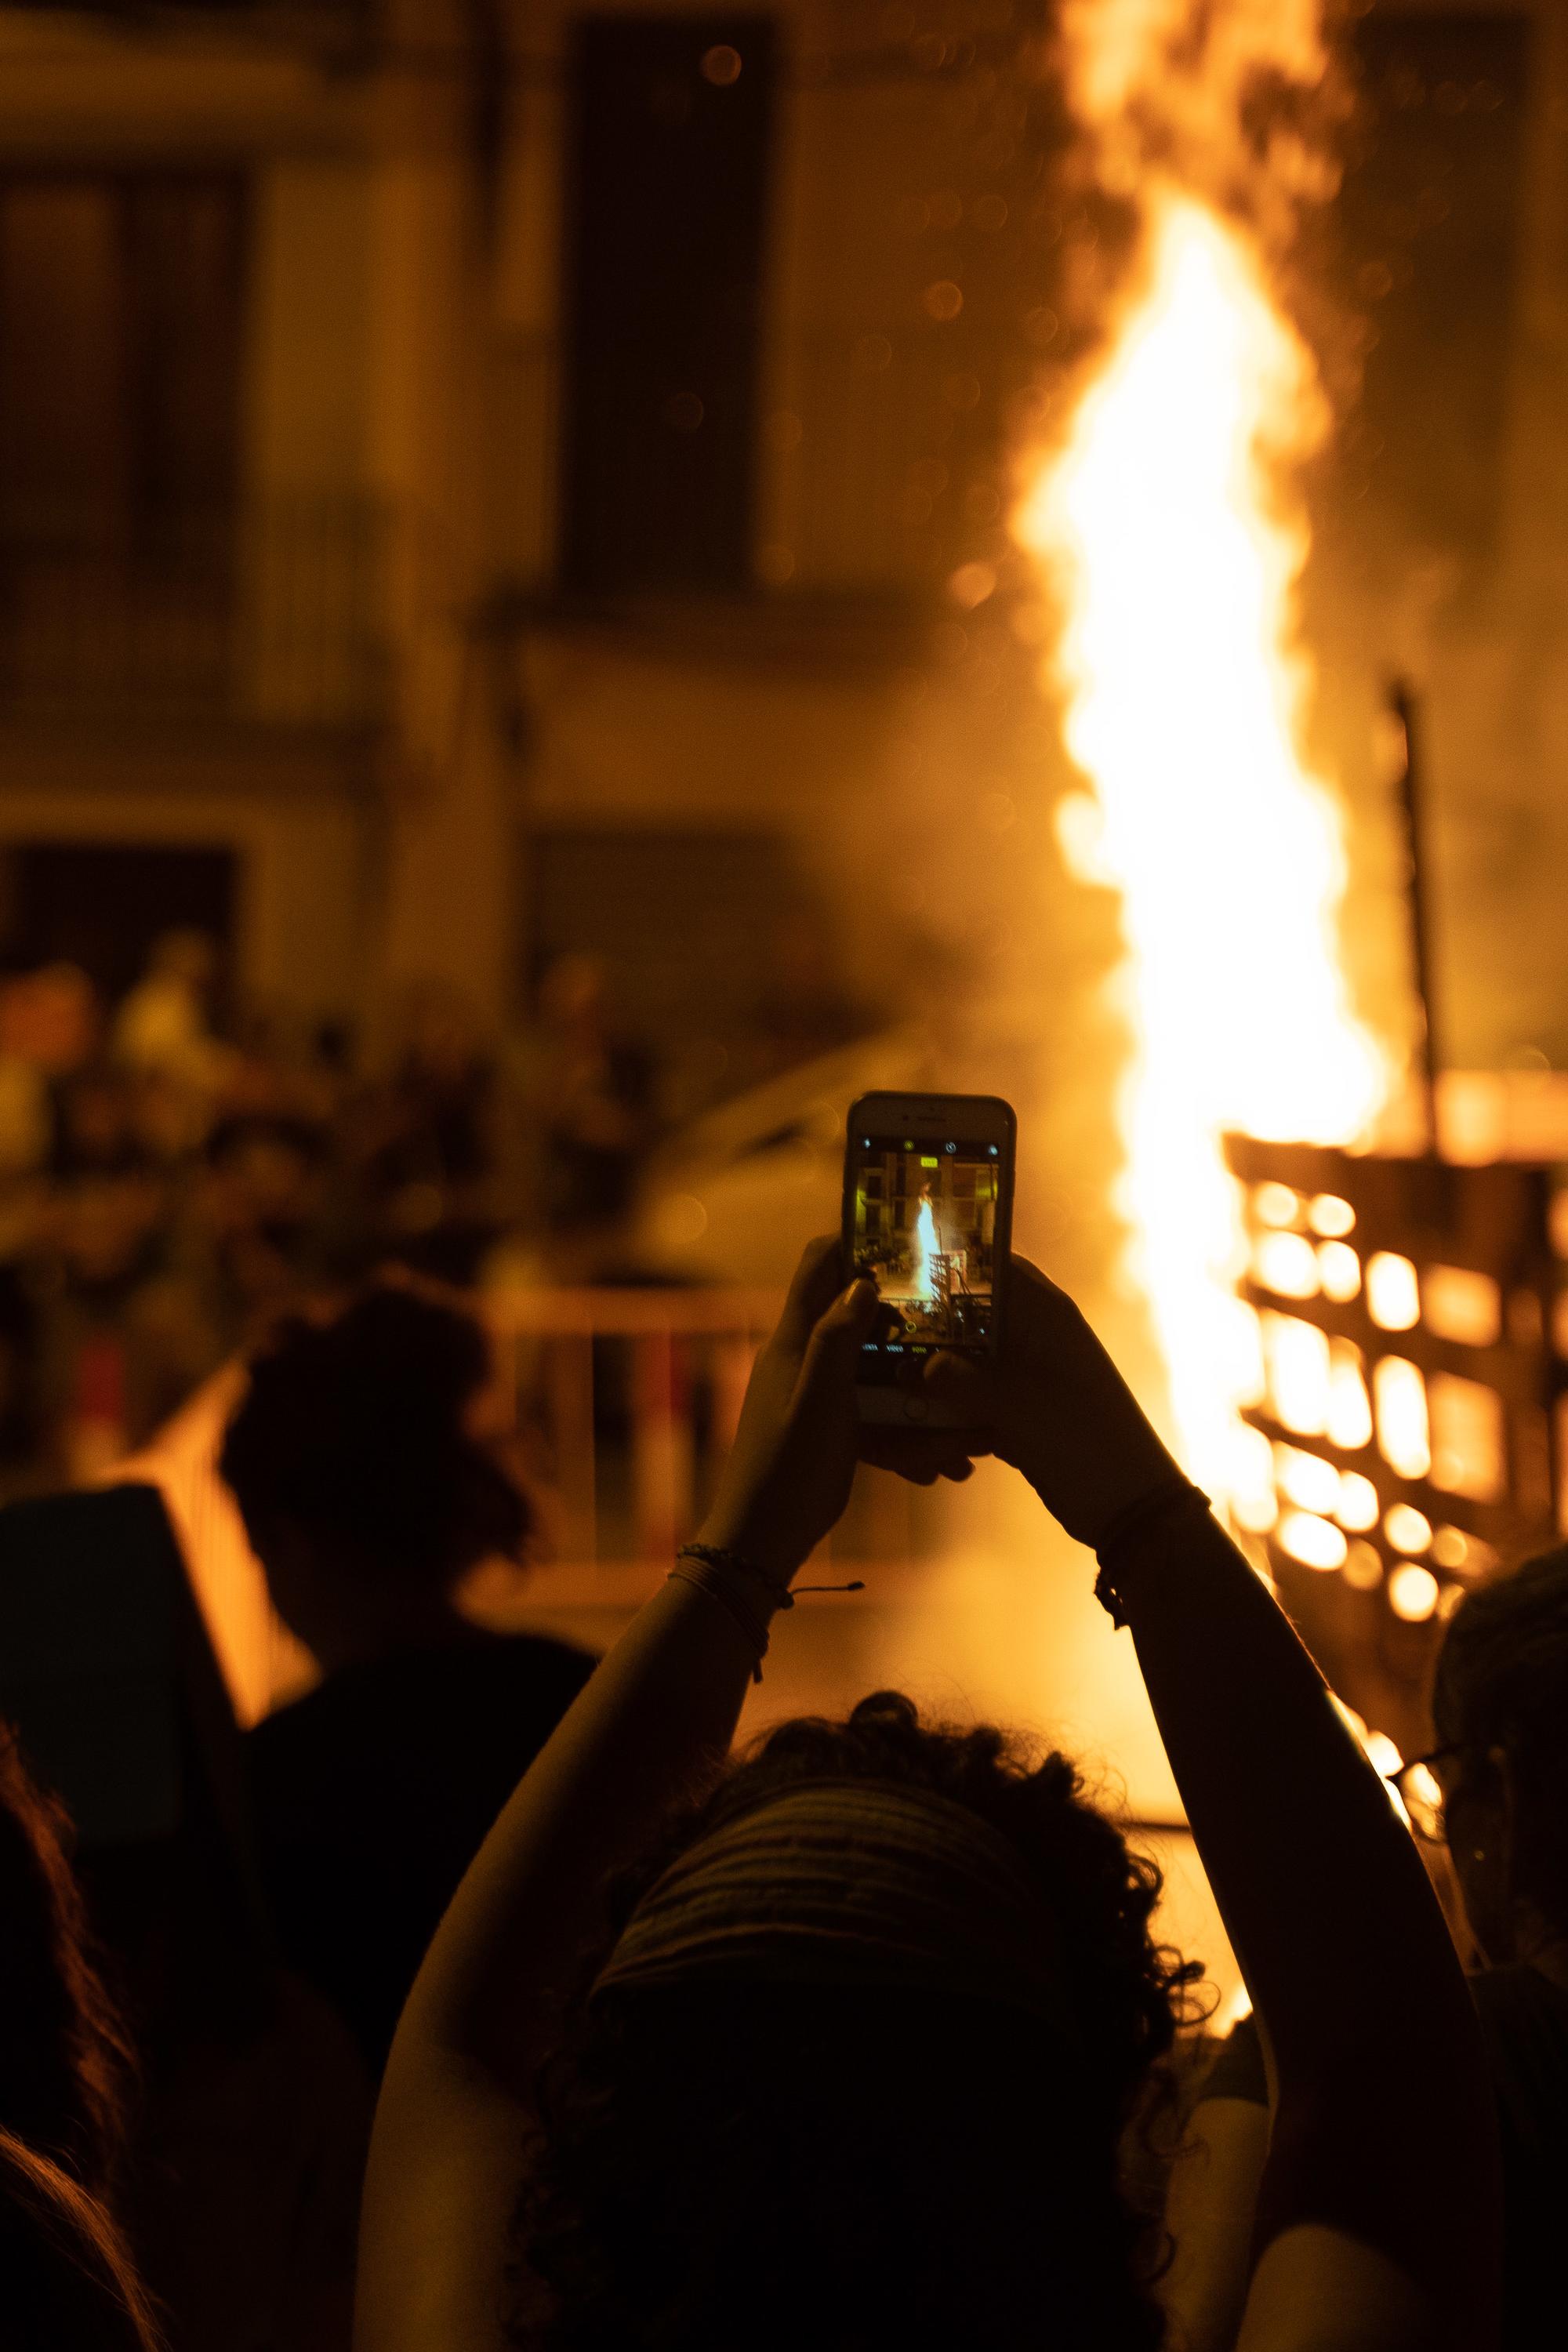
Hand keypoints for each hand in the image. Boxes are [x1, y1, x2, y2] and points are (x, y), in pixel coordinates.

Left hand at [696, 1236, 980, 1583]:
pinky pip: (872, 1409)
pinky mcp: (824, 1424)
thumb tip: (863, 1280)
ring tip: (961, 1411)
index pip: (819, 1262)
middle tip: (957, 1317)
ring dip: (914, 1378)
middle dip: (906, 1314)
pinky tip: (936, 1462)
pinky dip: (904, 1426)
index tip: (911, 1240)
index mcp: (793, 1340)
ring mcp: (811, 1390)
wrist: (759, 1542)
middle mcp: (799, 1356)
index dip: (858, 1240)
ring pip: (872, 1365)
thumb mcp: (818, 1403)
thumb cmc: (787, 1473)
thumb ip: (836, 1340)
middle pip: (855, 1309)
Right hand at [922, 1253, 1180, 1547]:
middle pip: (967, 1318)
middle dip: (927, 1337)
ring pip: (965, 1364)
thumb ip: (956, 1382)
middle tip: (882, 1348)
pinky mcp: (1020, 1411)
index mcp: (1044, 1314)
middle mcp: (1034, 1335)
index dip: (946, 1263)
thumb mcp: (1013, 1408)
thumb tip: (906, 1367)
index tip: (895, 1274)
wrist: (1128, 1505)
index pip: (991, 1265)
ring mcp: (1027, 1375)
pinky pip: (973, 1401)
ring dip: (935, 1386)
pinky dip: (951, 1417)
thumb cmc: (1080, 1440)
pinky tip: (923, 1439)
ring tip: (898, 1404)